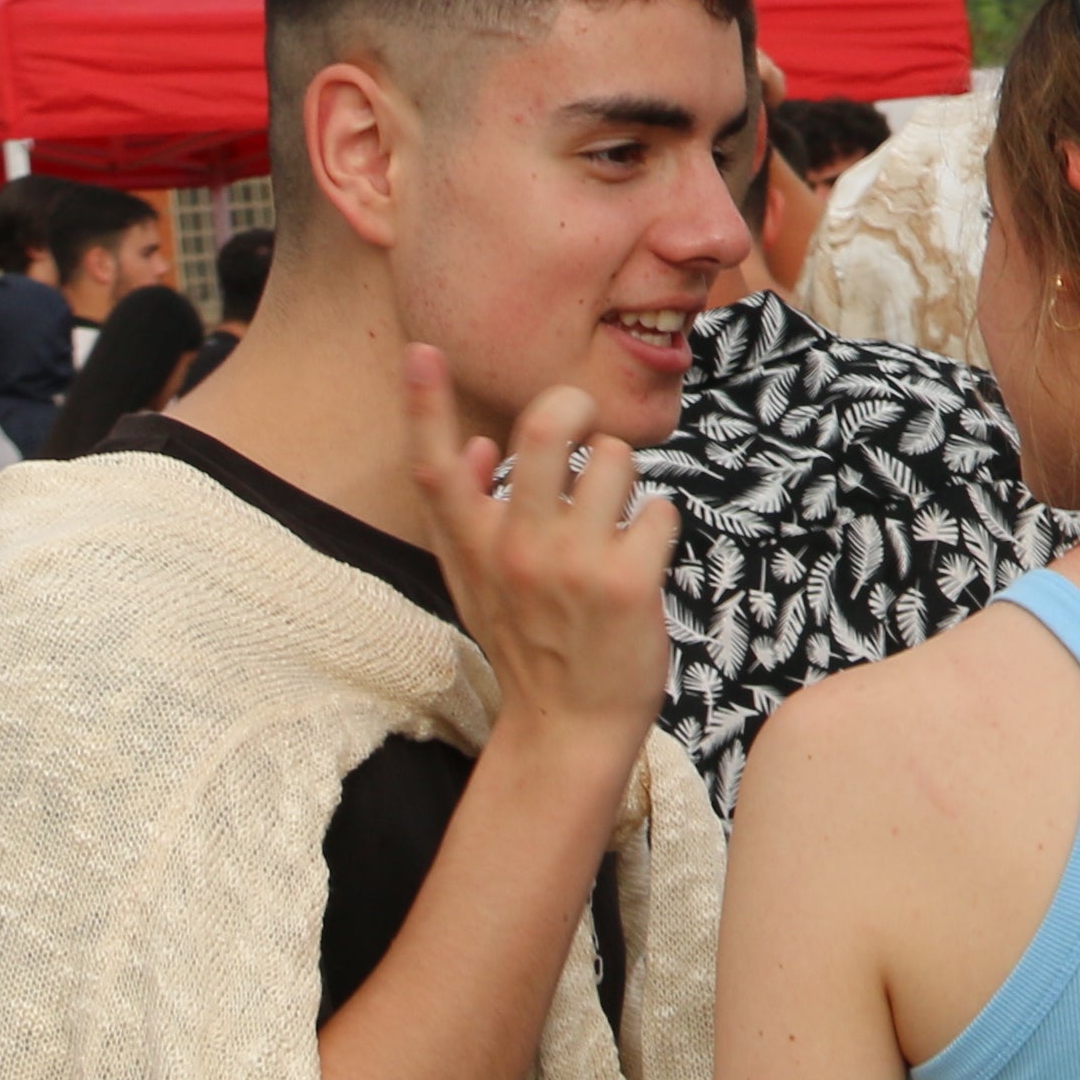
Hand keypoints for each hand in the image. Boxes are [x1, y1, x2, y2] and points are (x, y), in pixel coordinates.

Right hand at [405, 352, 675, 744]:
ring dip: (627, 481)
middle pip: (546, 427)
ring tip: (617, 522)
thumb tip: (483, 444)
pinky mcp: (626, 583)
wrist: (568, 728)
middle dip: (577, 408)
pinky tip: (643, 561)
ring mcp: (570, 564)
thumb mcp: (478, 585)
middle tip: (587, 426)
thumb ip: (471, 515)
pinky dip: (658, 528)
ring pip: (616, 459)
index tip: (420, 351)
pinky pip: (660, 510)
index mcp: (472, 546)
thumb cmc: (530, 645)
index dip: (424, 406)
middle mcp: (514, 548)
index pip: (435, 467)